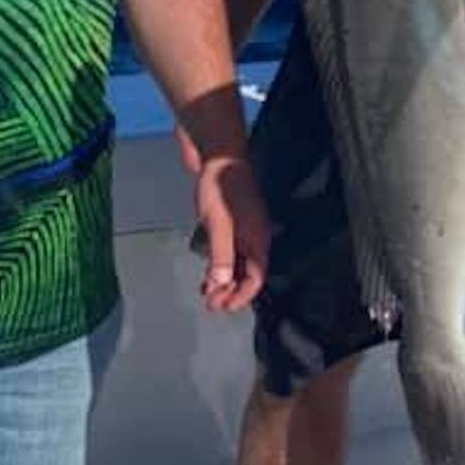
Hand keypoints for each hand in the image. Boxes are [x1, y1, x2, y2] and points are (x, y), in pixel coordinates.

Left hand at [193, 152, 268, 312]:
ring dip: (225, 281)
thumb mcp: (218, 225)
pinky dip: (221, 266)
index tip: (222, 308)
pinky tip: (207, 273)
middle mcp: (255, 238)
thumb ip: (221, 256)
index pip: (256, 279)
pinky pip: (232, 253)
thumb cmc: (220, 188)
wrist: (219, 156)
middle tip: (210, 305)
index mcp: (257, 240)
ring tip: (207, 294)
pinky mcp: (234, 224)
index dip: (240, 296)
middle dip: (231, 292)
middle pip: (248, 275)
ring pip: (239, 265)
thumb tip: (222, 285)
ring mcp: (245, 230)